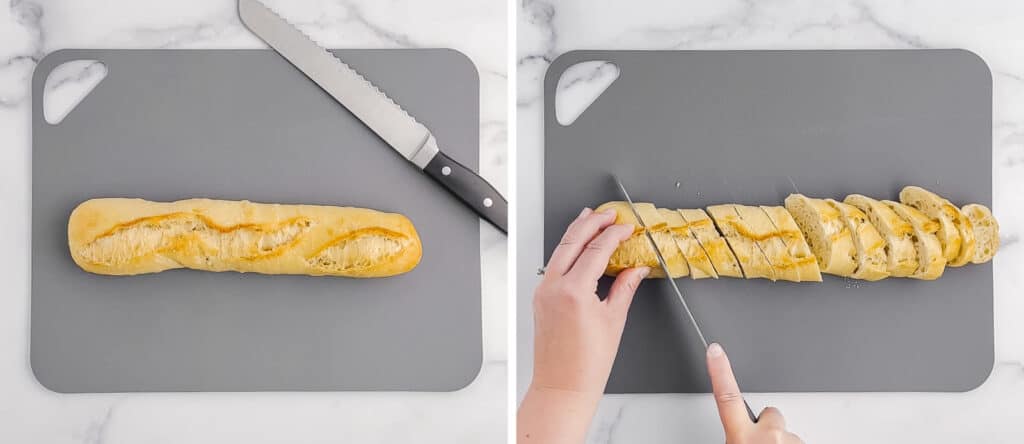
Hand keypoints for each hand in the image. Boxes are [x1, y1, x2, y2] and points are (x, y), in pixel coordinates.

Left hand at [518, 207, 647, 442]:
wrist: (562, 387)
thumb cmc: (587, 364)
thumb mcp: (614, 320)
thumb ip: (625, 288)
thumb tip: (636, 269)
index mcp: (574, 291)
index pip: (597, 250)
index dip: (615, 234)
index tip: (628, 228)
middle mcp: (553, 286)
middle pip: (573, 240)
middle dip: (592, 222)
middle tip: (609, 213)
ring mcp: (543, 291)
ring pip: (559, 249)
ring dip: (576, 231)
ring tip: (591, 218)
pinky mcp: (540, 297)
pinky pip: (554, 264)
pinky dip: (568, 250)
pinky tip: (579, 246)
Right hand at [707, 343, 803, 443]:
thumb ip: (738, 438)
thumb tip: (741, 438)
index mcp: (742, 437)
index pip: (727, 397)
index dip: (720, 371)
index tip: (715, 351)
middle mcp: (768, 435)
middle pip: (770, 415)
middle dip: (768, 426)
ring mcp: (790, 441)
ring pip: (786, 433)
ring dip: (780, 443)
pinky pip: (798, 442)